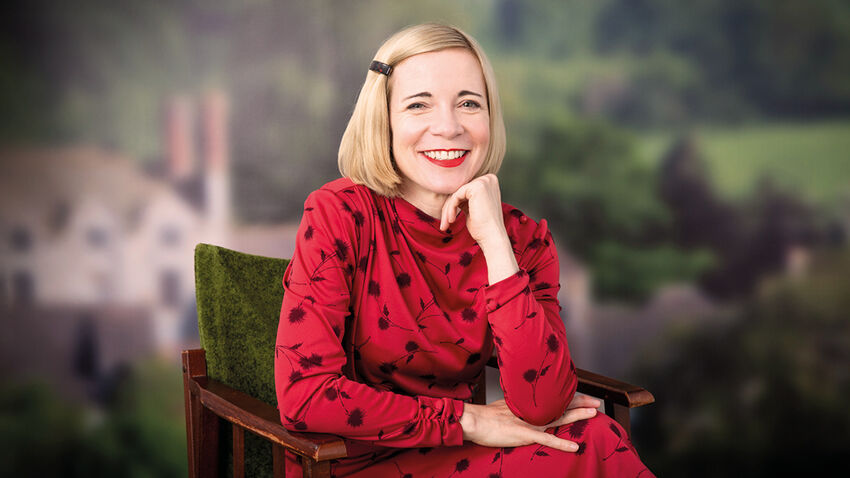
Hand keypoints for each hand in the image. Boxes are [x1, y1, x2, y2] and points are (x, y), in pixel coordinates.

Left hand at [440, 174, 518, 282]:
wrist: (492, 237)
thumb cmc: (483, 227)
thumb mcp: (474, 208)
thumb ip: (466, 198)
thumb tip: (452, 194)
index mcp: (490, 182)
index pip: (465, 191)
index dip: (454, 205)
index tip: (448, 219)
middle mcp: (488, 178)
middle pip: (460, 191)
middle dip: (449, 208)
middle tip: (444, 224)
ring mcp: (484, 181)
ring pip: (456, 194)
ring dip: (448, 210)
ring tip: (446, 224)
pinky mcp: (477, 187)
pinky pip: (456, 196)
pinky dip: (450, 209)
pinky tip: (451, 220)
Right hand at [459, 395, 600, 451]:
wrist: (474, 420)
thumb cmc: (486, 416)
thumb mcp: (505, 406)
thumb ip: (518, 407)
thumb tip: (525, 407)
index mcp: (527, 403)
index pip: (553, 398)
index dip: (569, 397)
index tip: (583, 395)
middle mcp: (531, 410)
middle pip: (560, 404)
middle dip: (580, 403)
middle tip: (596, 402)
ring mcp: (529, 422)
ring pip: (558, 417)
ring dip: (577, 416)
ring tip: (593, 414)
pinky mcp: (524, 434)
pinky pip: (547, 439)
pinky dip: (561, 443)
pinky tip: (574, 446)